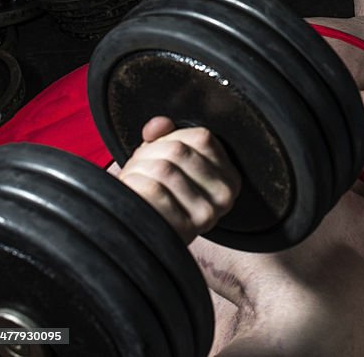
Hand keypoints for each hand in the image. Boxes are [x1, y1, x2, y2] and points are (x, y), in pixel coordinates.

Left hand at [116, 116, 241, 243]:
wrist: (146, 238)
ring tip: (137, 181)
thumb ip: (166, 136)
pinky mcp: (184, 228)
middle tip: (141, 168)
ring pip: (163, 168)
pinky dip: (134, 185)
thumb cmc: (160, 196)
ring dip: (138, 170)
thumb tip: (157, 125)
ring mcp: (207, 214)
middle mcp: (225, 196)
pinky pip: (152, 190)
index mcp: (230, 177)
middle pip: (178, 150)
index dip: (171, 137)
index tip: (160, 151)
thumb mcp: (170, 162)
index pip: (201, 137)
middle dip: (149, 153)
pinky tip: (134, 195)